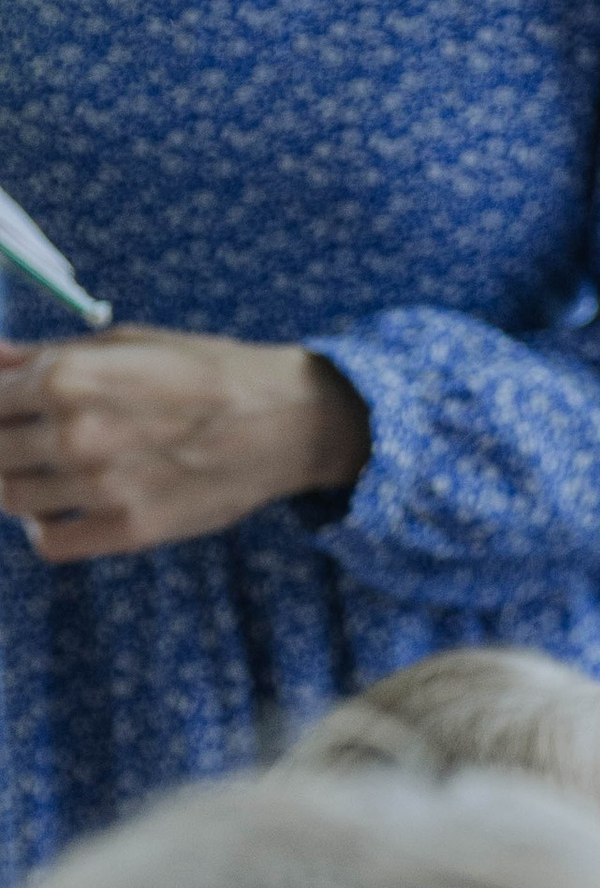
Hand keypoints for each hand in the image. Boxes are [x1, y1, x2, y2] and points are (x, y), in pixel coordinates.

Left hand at [0, 329, 368, 561]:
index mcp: (67, 377)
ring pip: (10, 499)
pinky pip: (50, 543)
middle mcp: (75, 433)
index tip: (7, 414)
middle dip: (1, 447)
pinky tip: (60, 510)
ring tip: (46, 473)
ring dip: (17, 486)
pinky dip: (43, 530)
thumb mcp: (126, 344)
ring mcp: (101, 486)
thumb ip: (47, 354)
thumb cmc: (206, 372)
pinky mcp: (129, 529)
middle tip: (22, 443)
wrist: (283, 421)